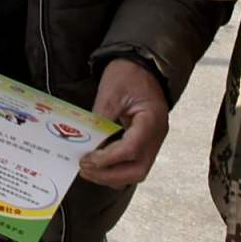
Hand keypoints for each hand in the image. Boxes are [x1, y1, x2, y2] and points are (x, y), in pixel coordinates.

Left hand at [78, 58, 170, 187]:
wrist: (143, 65)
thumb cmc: (129, 74)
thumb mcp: (111, 91)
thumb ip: (100, 118)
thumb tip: (86, 143)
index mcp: (151, 120)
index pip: (132, 149)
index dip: (108, 159)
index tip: (87, 159)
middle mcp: (156, 136)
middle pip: (137, 170)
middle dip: (109, 175)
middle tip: (84, 168)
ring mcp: (153, 142)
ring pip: (136, 172)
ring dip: (111, 176)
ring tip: (88, 169)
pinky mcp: (145, 143)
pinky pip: (133, 164)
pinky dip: (115, 169)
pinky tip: (98, 164)